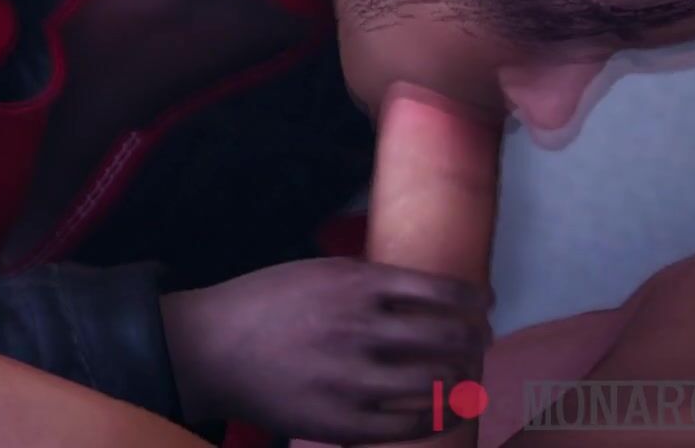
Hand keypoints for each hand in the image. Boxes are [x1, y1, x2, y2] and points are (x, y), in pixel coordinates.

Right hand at [159, 257, 489, 443]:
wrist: (210, 349)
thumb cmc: (265, 305)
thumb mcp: (318, 272)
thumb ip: (371, 283)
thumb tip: (428, 295)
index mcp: (355, 284)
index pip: (442, 290)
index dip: (474, 299)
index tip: (483, 304)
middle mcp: (360, 329)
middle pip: (449, 337)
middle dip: (475, 338)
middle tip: (479, 339)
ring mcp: (353, 379)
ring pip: (438, 381)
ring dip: (463, 376)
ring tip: (465, 373)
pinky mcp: (344, 421)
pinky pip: (413, 423)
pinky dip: (441, 414)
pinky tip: (447, 407)